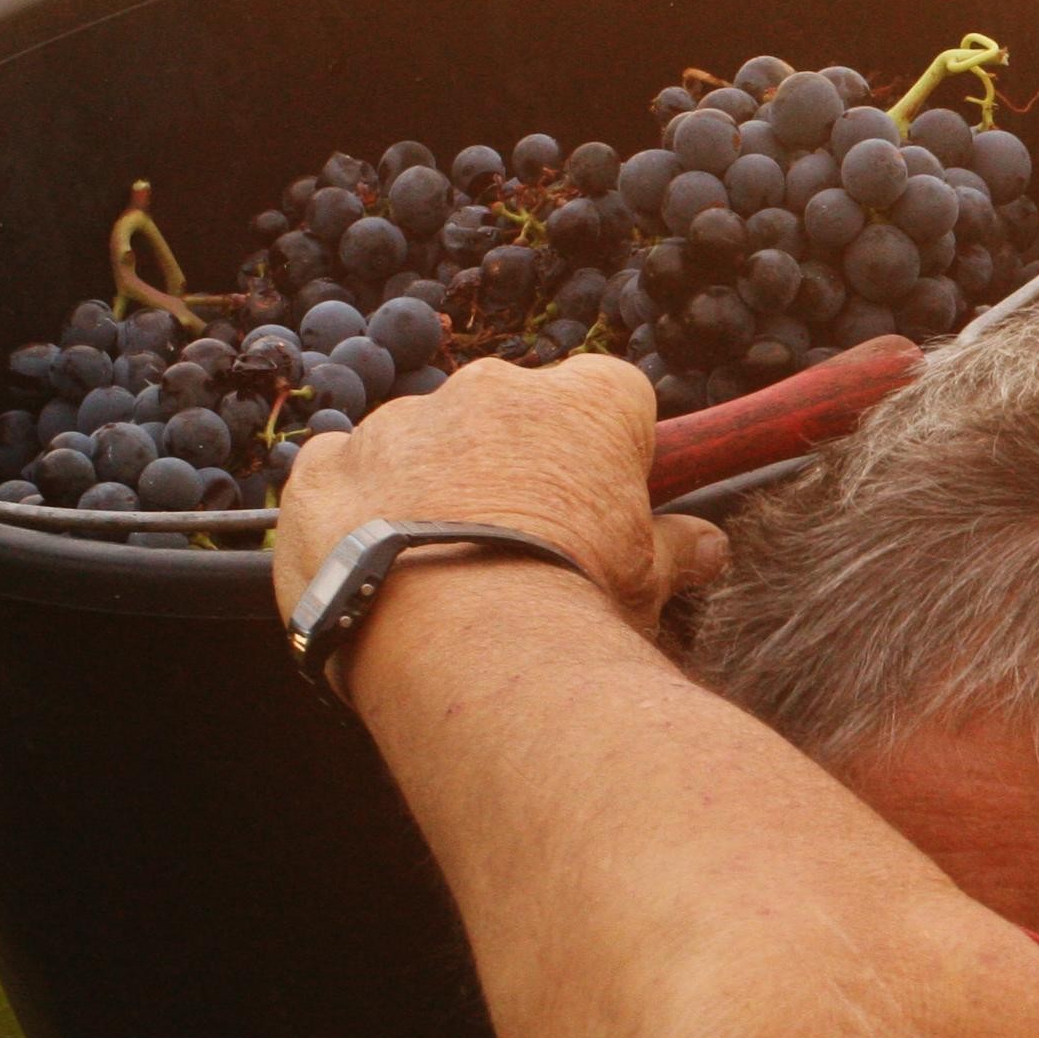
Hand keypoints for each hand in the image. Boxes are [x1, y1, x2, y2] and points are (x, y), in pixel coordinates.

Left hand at [271, 354, 720, 630]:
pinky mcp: (329, 470)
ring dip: (435, 485)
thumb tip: (709, 548)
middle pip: (513, 414)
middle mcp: (493, 391)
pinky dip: (354, 502)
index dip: (612, 451)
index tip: (609, 502)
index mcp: (588, 401)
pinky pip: (340, 468)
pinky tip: (371, 557)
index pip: (613, 396)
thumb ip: (677, 551)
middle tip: (526, 544)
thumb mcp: (649, 582)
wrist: (466, 647)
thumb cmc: (576, 605)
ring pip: (424, 440)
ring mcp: (402, 423)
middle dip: (518, 464)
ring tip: (444, 570)